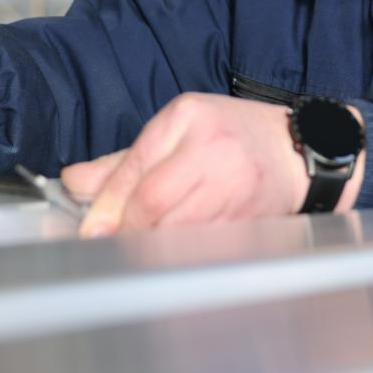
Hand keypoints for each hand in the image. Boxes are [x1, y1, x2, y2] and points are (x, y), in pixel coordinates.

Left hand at [60, 93, 363, 237]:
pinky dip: (182, 254)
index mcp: (187, 118)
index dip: (108, 206)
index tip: (90, 230)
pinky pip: (204, 246)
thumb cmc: (232, 135)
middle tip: (112, 242)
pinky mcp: (249, 219)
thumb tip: (74, 184)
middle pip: (154, 203)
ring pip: (176, 230)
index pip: (137, 169)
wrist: (298, 150)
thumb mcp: (177, 130)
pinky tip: (174, 254)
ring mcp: (234, 186)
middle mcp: (211, 149)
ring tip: (141, 247)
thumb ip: (124, 161)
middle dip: (127, 229)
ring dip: (151, 244)